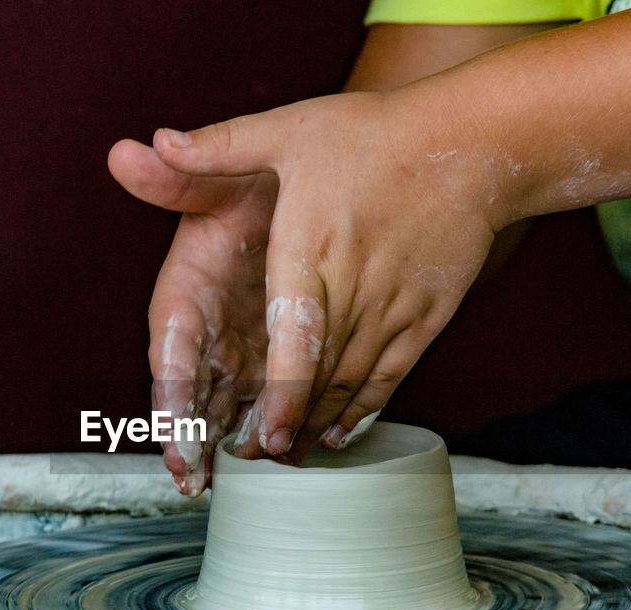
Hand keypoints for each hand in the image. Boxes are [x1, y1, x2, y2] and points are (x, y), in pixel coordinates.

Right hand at [108, 140, 275, 494]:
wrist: (303, 191)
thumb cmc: (256, 184)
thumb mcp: (222, 178)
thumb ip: (178, 177)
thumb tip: (128, 150)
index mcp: (183, 298)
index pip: (169, 358)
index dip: (170, 403)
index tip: (174, 442)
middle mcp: (203, 334)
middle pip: (189, 398)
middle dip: (188, 442)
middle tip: (193, 483)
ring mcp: (236, 351)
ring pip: (222, 411)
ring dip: (221, 448)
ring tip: (224, 488)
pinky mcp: (268, 359)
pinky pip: (261, 404)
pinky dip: (264, 431)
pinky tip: (275, 460)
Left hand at [145, 88, 503, 462]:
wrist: (476, 144)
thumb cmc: (377, 135)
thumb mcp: (291, 129)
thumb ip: (220, 147)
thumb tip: (154, 141)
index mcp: (311, 250)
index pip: (296, 338)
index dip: (284, 394)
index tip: (268, 435)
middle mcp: (354, 288)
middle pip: (319, 375)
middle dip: (288, 424)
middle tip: (255, 460)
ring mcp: (394, 307)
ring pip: (351, 384)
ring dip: (319, 424)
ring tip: (287, 456)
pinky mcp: (425, 317)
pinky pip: (390, 377)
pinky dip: (362, 411)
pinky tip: (337, 434)